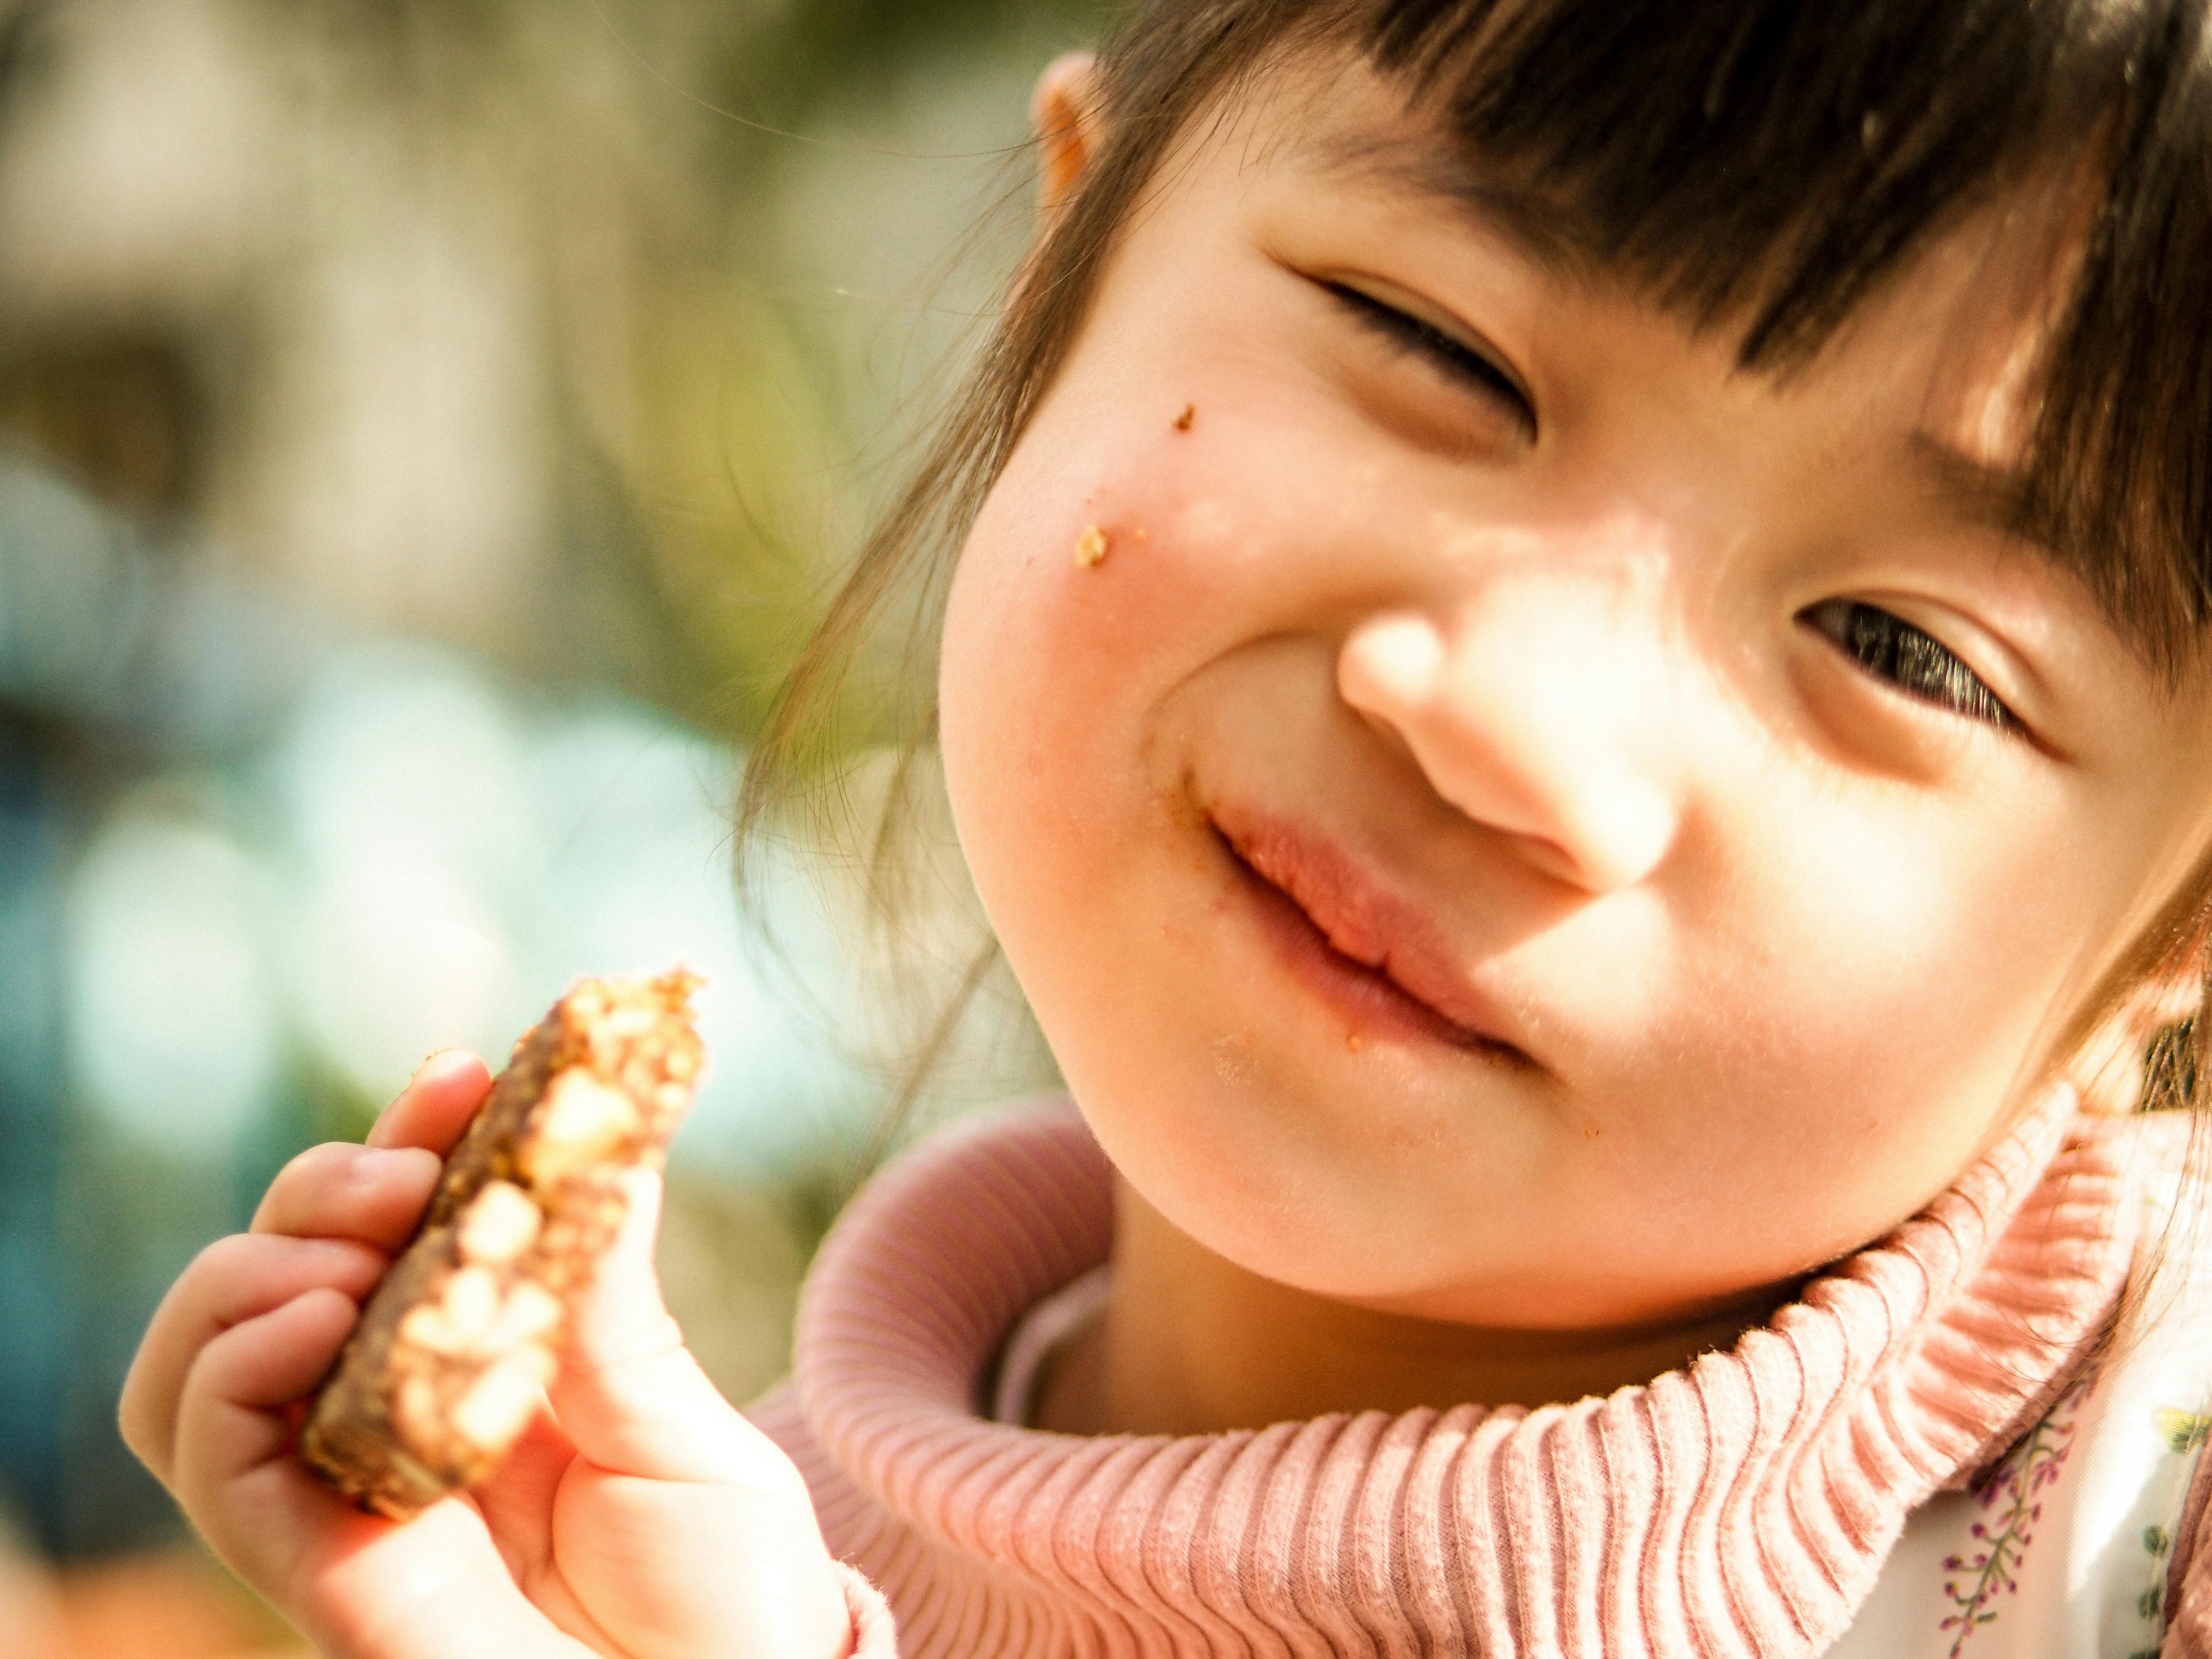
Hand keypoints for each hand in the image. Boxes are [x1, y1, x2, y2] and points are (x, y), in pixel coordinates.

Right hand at [120, 1052, 854, 1658]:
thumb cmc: (728, 1603)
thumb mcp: (680, 1433)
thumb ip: (617, 1311)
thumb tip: (613, 1150)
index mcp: (478, 1389)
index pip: (395, 1249)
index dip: (408, 1151)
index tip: (462, 1074)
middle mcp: (395, 1441)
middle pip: (285, 1287)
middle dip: (323, 1191)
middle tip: (408, 1167)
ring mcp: (352, 1507)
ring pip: (205, 1371)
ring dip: (251, 1270)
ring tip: (357, 1242)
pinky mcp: (329, 1578)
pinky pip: (217, 1470)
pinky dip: (233, 1370)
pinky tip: (316, 1315)